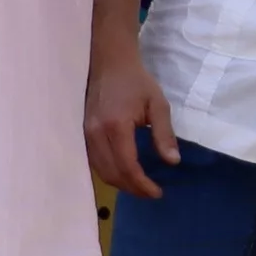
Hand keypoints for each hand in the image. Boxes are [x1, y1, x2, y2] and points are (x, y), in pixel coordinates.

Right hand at [86, 26, 180, 201]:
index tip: (157, 192)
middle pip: (111, 174)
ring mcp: (85, 135)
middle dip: (132, 188)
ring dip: (120, 183)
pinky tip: (124, 174)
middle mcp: (96, 134)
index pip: (127, 166)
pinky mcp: (82, 134)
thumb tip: (172, 162)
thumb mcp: (157, 104)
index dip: (142, 184)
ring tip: (140, 186)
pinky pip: (94, 162)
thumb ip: (164, 134)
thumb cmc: (136, 81)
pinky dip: (109, 173)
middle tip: (151, 193)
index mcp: (116, 126)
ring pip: (100, 171)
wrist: (109, 63)